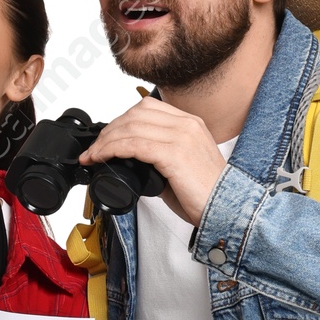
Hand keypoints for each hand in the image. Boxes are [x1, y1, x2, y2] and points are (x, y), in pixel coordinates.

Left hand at [80, 95, 228, 225]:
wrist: (226, 210)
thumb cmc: (204, 195)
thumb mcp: (182, 165)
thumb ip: (160, 155)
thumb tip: (131, 160)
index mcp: (190, 123)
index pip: (148, 108)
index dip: (121, 120)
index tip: (107, 138)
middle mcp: (187, 124)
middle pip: (136, 114)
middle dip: (110, 130)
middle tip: (95, 149)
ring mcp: (182, 136)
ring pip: (131, 126)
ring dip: (106, 140)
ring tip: (93, 155)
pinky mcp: (175, 154)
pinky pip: (134, 144)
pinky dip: (112, 149)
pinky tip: (102, 157)